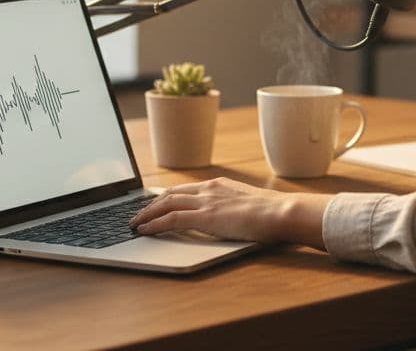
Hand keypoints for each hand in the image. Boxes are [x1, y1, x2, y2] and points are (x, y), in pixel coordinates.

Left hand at [129, 177, 331, 247]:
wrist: (281, 212)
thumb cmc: (272, 213)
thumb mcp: (248, 205)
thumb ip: (233, 208)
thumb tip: (230, 218)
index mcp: (219, 185)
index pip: (183, 189)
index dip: (165, 198)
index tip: (153, 205)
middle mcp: (208, 189)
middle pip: (169, 195)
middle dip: (150, 206)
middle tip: (137, 216)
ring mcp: (206, 202)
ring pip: (165, 205)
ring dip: (146, 215)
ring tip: (134, 224)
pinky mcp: (206, 217)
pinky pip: (171, 219)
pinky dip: (154, 224)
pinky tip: (144, 230)